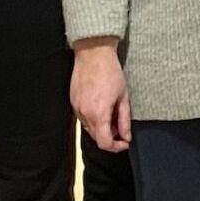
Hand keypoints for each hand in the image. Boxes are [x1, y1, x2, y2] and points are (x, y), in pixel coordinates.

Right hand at [71, 37, 131, 153]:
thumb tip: (126, 137)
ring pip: (89, 128)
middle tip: (121, 127)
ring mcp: (76, 108)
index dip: (116, 147)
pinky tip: (101, 107)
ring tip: (111, 114)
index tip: (125, 142)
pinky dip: (92, 119)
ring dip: (100, 128)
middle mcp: (85, 114)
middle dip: (109, 137)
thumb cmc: (111, 72)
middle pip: (96, 138)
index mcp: (99, 114)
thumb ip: (124, 120)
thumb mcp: (123, 97)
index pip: (104, 143)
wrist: (93, 53)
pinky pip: (83, 118)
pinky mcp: (72, 102)